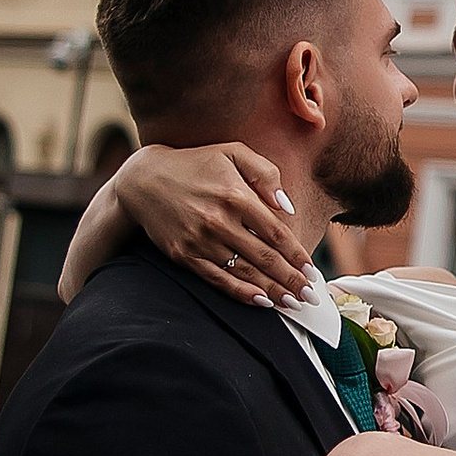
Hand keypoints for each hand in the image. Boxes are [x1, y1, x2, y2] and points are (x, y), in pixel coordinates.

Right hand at [117, 143, 313, 306]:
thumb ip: (265, 174)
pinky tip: (260, 301)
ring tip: (292, 302)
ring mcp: (200, 240)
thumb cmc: (195, 164)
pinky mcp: (184, 255)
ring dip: (272, 291)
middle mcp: (218, 220)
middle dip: (291, 280)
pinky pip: (218, 279)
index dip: (297, 255)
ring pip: (244, 272)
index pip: (276, 233)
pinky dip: (241, 293)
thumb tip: (286, 206)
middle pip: (264, 257)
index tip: (311, 270)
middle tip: (309, 296)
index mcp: (235, 195)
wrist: (144, 180)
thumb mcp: (233, 153)